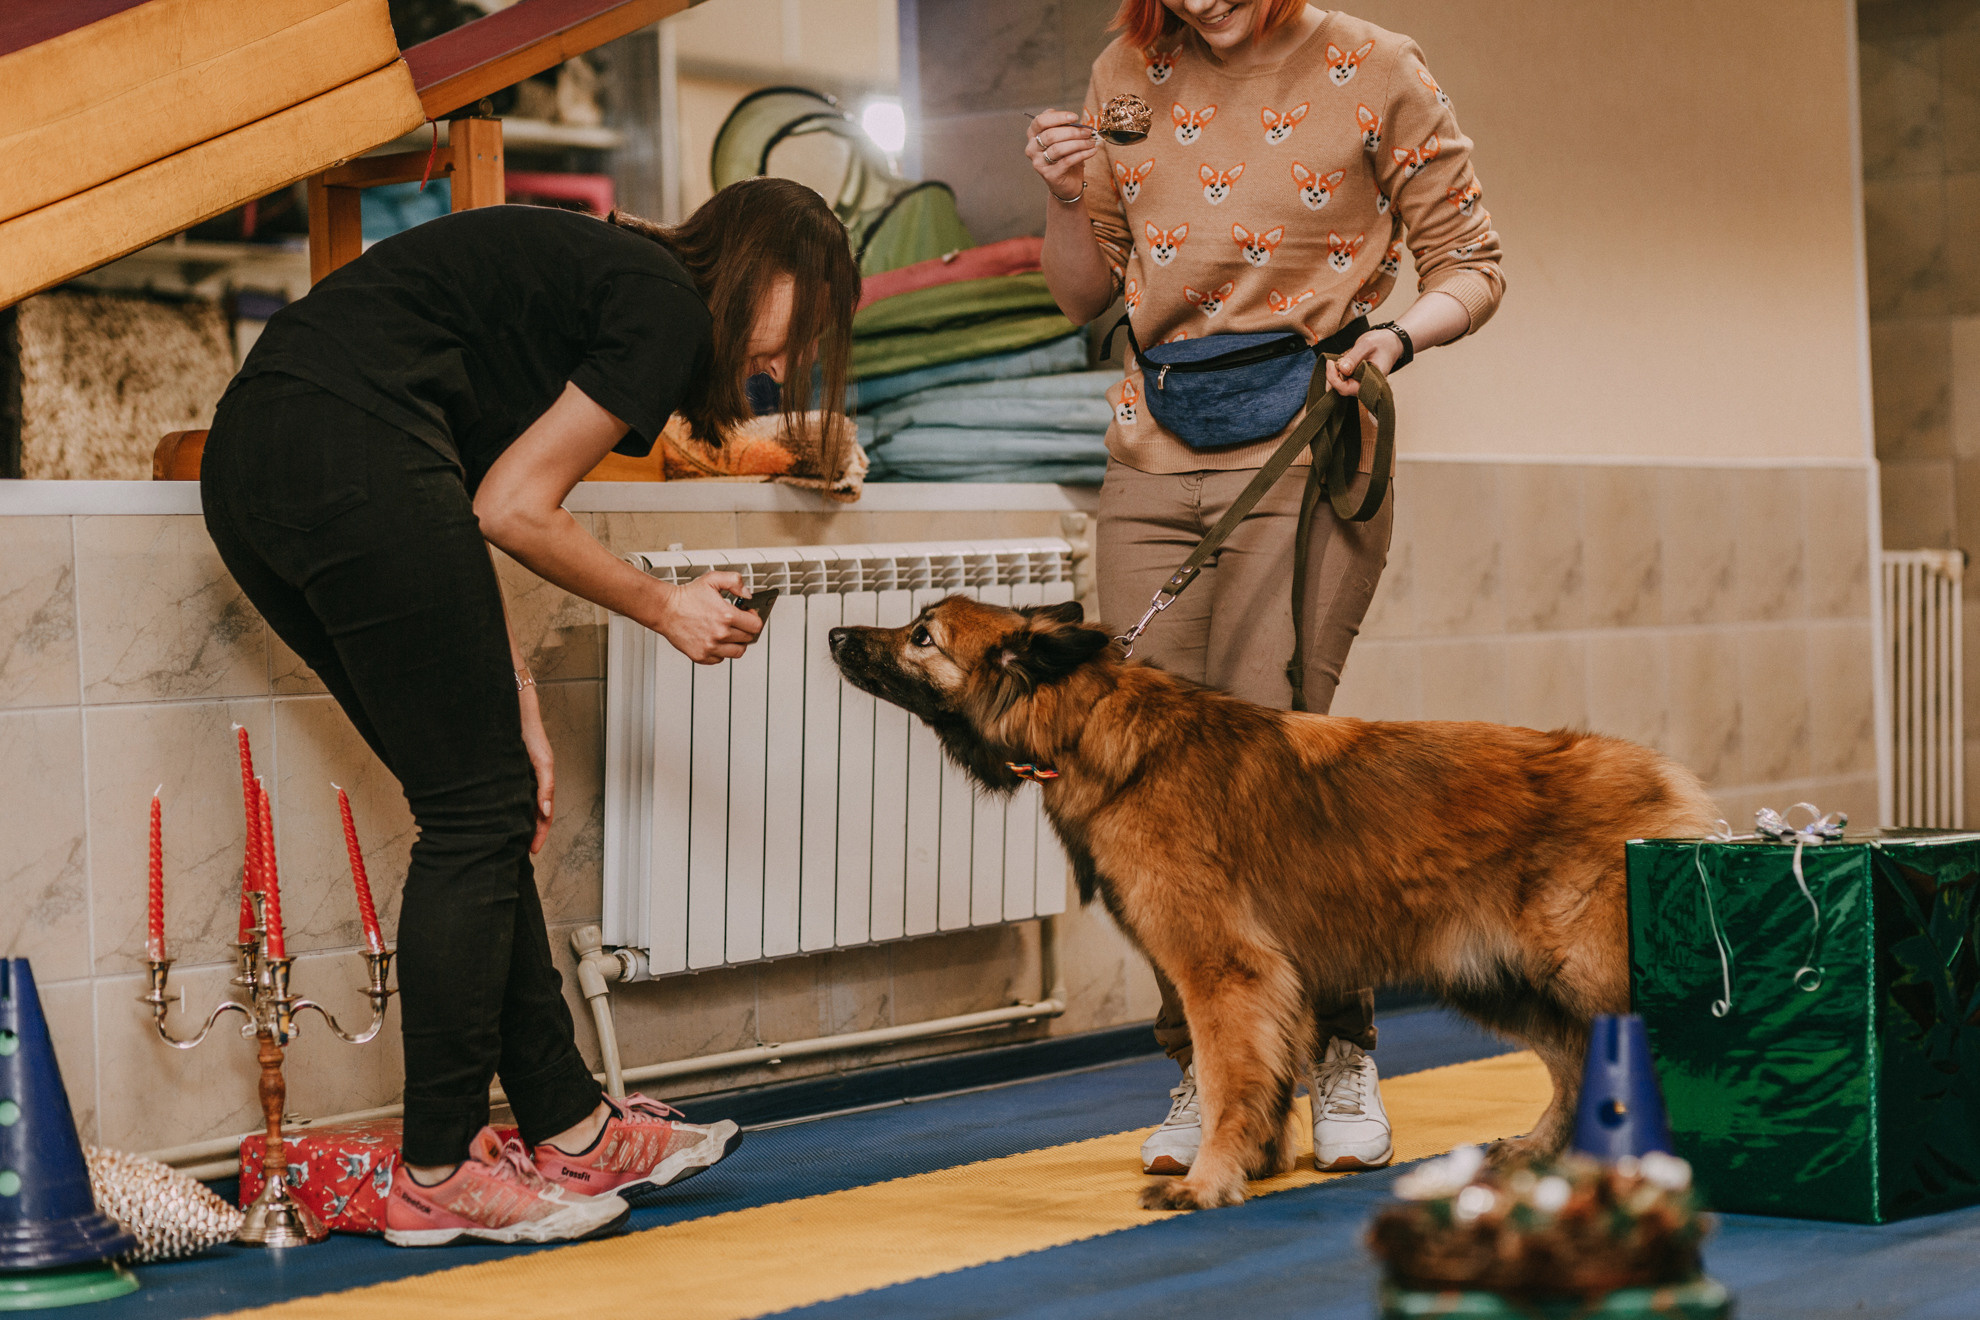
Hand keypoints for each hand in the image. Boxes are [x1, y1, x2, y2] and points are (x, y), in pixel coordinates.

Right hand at [518, 684, 554, 855]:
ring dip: (542, 820)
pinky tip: (543, 810)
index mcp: (527, 774)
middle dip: (538, 830)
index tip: (526, 846)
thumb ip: (508, 776)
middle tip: (531, 850)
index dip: (531, 827)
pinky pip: (546, 778)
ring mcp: (542, 763)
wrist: (512, 698)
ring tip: (535, 840)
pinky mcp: (543, 754)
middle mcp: (538, 771)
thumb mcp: (504, 756)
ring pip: (546, 797)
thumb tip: (516, 798)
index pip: (532, 805)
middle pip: (542, 807)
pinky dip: (544, 795)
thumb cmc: (506, 724)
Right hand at [650, 571, 763, 663]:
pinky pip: (721, 659)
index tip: (748, 615)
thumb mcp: (713, 579)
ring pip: (738, 652)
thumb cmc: (687, 596)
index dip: (754, 618)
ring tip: (728, 633)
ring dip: (736, 642)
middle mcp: (720, 634)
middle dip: (745, 629)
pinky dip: (721, 651)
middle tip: (737, 622)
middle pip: (748, 639)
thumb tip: (748, 595)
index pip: (756, 625)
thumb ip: (735, 582)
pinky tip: (715, 640)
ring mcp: (710, 647)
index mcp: (726, 616)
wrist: (665, 609)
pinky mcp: (701, 656)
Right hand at [1025, 109, 1096, 201]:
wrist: (1067, 183)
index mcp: (1033, 134)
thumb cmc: (1065, 157)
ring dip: (1078, 143)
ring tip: (1091, 142)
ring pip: (1058, 148)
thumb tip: (1079, 123)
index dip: (1058, 117)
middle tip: (1088, 132)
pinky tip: (1092, 151)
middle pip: (1050, 135)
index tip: (1075, 117)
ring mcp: (1038, 162)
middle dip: (1072, 132)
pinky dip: (1082, 154)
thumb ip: (1066, 128)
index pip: (1040, 121)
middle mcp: (1032, 148)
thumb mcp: (1065, 139)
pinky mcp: (1049, 175)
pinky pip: (1066, 161)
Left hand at [1326, 329, 1404, 397]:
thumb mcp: (1366, 345)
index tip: (1330, 363)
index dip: (1334, 378)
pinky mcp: (1358, 378)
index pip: (1347, 389)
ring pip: (1342, 385)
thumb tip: (1342, 370)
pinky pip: (1344, 379)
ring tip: (1335, 361)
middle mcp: (1366, 385)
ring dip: (1335, 375)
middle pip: (1342, 389)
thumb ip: (1354, 357)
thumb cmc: (1382, 342)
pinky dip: (1338, 372)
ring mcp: (1362, 382)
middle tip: (1330, 361)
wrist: (1391, 342)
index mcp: (1372, 381)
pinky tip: (1339, 362)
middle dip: (1332, 377)